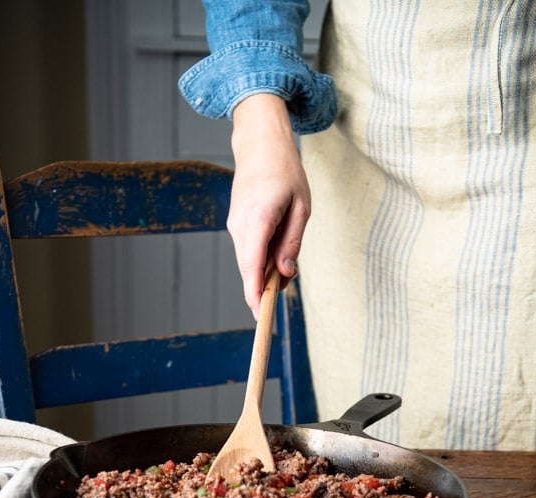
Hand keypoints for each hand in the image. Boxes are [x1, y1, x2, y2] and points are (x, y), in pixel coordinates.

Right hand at [229, 94, 310, 317]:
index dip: (256, 294)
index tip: (261, 315)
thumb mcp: (301, 207)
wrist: (259, 144)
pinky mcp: (236, 225)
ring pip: (250, 261)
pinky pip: (249, 250)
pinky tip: (275, 247)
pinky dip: (262, 257)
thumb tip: (286, 273)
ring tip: (285, 257)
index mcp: (258, 220)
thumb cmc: (285, 172)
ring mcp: (235, 226)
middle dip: (266, 286)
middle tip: (287, 286)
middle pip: (250, 270)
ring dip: (266, 270)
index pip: (252, 267)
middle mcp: (240, 226)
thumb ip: (292, 242)